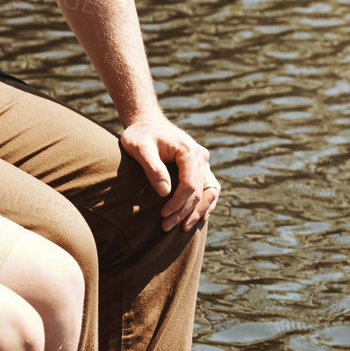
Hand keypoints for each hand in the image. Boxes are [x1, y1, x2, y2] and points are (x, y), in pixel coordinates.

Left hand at [119, 115, 219, 231]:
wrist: (148, 123)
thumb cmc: (141, 135)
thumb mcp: (140, 148)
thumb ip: (152, 168)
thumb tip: (164, 192)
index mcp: (188, 150)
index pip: (190, 184)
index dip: (178, 203)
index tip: (163, 215)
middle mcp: (201, 156)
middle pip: (199, 191)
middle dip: (184, 211)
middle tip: (166, 226)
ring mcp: (203, 162)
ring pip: (209, 192)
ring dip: (197, 211)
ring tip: (183, 227)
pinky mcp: (201, 168)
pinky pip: (209, 189)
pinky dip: (205, 204)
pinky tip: (197, 218)